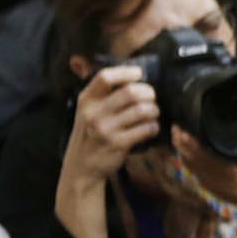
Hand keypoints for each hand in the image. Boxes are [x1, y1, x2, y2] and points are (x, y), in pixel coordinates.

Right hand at [61, 65, 159, 191]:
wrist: (82, 164)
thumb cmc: (90, 133)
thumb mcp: (87, 110)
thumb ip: (103, 95)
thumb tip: (132, 78)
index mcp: (86, 99)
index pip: (105, 77)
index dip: (126, 72)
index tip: (139, 74)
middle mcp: (94, 112)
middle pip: (130, 92)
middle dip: (148, 92)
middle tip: (151, 97)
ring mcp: (106, 128)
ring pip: (142, 110)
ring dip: (154, 110)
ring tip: (153, 113)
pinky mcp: (119, 143)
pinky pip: (146, 129)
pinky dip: (153, 127)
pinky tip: (151, 128)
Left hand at [171, 129, 236, 230]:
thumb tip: (234, 125)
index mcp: (224, 163)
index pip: (194, 145)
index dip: (185, 132)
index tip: (183, 122)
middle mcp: (213, 173)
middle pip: (185, 153)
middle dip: (179, 139)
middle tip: (179, 127)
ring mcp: (209, 182)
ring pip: (187, 162)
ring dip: (182, 149)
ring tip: (181, 138)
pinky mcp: (210, 188)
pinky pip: (193, 171)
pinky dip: (189, 161)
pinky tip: (191, 155)